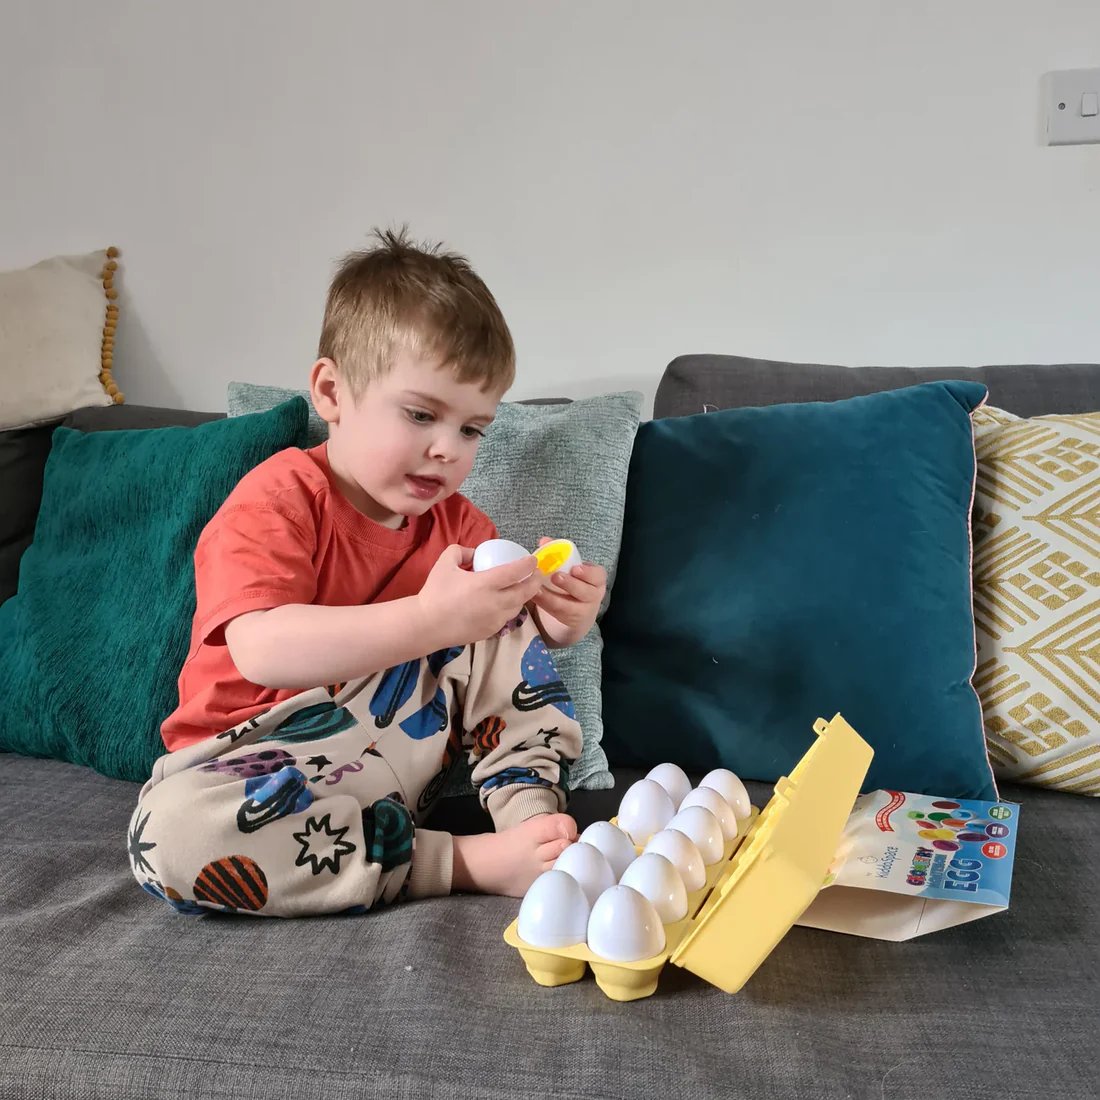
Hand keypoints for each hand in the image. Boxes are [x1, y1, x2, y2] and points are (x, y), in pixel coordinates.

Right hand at [417, 544, 545, 645]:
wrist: (426, 625)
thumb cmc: (435, 593)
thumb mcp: (444, 563)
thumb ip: (460, 551)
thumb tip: (474, 552)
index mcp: (485, 584)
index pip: (516, 572)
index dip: (528, 565)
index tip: (533, 560)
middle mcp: (495, 602)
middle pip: (525, 592)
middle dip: (535, 582)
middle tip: (536, 574)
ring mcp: (494, 619)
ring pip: (518, 606)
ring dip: (523, 597)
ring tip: (521, 588)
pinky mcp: (490, 631)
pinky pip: (506, 618)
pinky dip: (509, 609)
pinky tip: (503, 604)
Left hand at [530, 537, 606, 643]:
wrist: (574, 611)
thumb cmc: (571, 582)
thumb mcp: (569, 568)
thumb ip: (558, 553)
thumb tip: (544, 540)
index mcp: (596, 579)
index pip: (598, 575)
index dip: (588, 573)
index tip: (575, 568)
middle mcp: (593, 596)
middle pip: (586, 592)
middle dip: (570, 585)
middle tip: (555, 577)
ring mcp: (583, 611)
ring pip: (570, 607)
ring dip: (552, 598)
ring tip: (537, 589)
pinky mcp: (571, 622)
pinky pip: (557, 614)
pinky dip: (544, 605)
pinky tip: (533, 597)